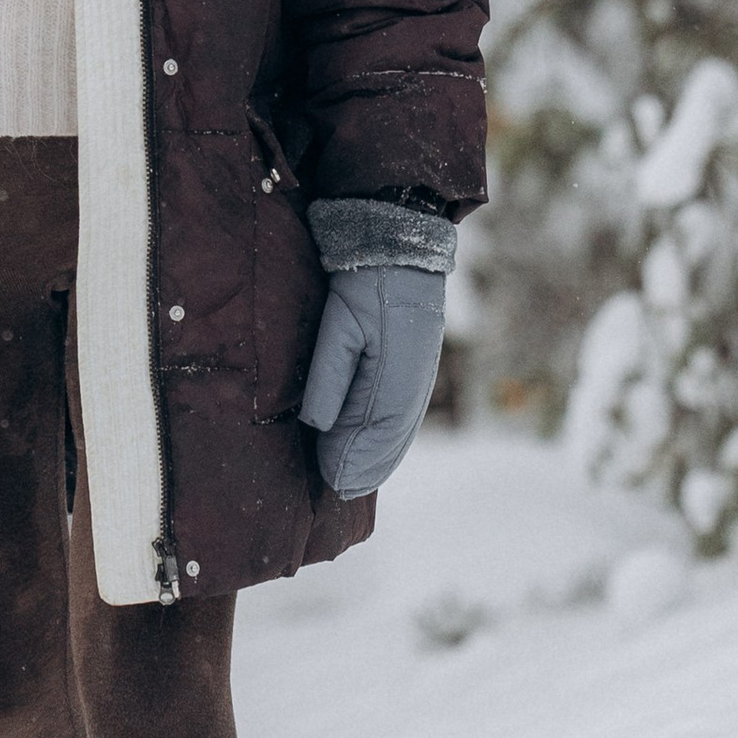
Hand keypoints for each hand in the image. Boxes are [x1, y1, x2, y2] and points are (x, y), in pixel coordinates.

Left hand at [297, 266, 445, 493]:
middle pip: (388, 445)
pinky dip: (391, 441)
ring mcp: (420, 380)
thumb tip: (317, 425)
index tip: (329, 483)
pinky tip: (377, 451)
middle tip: (337, 490)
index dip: (349, 464)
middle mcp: (414, 389)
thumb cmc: (366, 284)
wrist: (401, 247)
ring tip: (354, 481)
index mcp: (397, 382)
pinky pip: (405, 418)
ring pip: (399, 435)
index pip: (372, 440)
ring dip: (378, 460)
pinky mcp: (418, 369)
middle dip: (362, 470)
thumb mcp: (341, 326)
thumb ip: (330, 377)